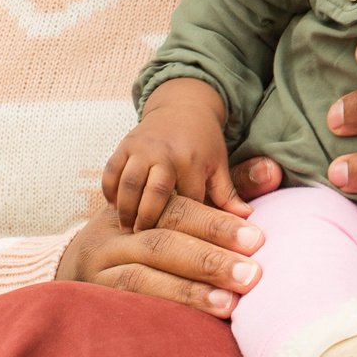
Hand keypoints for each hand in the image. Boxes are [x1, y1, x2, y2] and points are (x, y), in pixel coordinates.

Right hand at [54, 190, 264, 315]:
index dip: (216, 225)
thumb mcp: (177, 206)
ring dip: (187, 291)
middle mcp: (115, 233)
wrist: (71, 261)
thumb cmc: (143, 231)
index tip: (256, 239)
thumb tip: (273, 171)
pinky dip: (159, 313)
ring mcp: (99, 267)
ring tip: (229, 305)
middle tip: (252, 275)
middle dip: (208, 259)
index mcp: (139, 204)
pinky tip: (191, 326)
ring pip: (141, 277)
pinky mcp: (93, 298)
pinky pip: (125, 307)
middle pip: (161, 242)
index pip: (178, 211)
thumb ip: (224, 189)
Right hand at [102, 80, 248, 231]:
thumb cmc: (204, 142)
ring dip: (126, 210)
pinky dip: (110, 191)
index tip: (178, 250)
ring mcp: (142, 148)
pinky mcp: (124, 145)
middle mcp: (166, 154)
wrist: (183, 105)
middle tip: (142, 244)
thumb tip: (247, 224)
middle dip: (148, 222)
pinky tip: (113, 208)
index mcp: (192, 162)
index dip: (183, 229)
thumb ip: (228, 195)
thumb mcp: (218, 165)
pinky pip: (111, 171)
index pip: (187, 204)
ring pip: (129, 185)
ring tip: (127, 231)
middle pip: (155, 196)